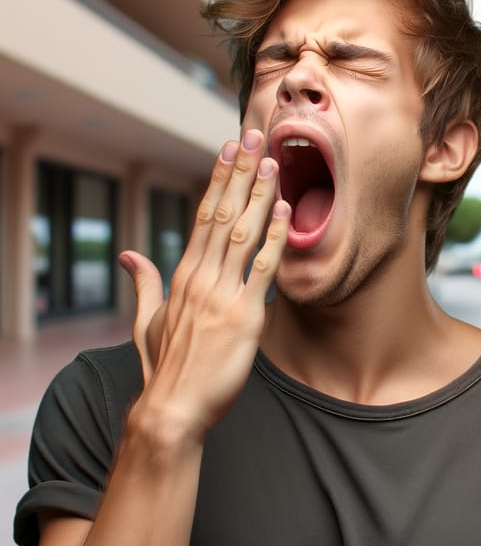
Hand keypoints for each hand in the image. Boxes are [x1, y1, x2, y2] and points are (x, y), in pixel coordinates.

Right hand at [118, 130, 289, 441]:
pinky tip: (285, 211)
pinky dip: (276, 237)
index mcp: (182, 275)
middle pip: (223, 213)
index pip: (202, 215)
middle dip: (240, 173)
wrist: (173, 408)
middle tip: (254, 137)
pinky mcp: (245, 316)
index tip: (229, 150)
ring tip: (272, 162)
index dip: (218, 180)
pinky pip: (264, 269)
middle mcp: (201, 277)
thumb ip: (143, 282)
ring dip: (259, 195)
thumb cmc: (163, 365)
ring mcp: (222, 295)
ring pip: (243, 233)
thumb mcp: (146, 320)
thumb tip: (128, 255)